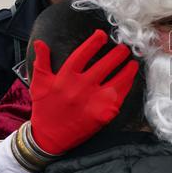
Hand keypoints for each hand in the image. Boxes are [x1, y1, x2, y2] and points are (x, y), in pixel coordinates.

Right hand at [30, 29, 138, 155]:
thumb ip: (41, 61)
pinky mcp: (103, 114)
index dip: (93, 43)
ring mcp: (93, 101)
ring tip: (132, 61)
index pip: (82, 55)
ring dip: (127, 69)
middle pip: (104, 65)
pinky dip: (127, 85)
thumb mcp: (39, 84)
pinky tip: (130, 78)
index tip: (102, 35)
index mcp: (65, 78)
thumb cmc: (44, 108)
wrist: (50, 137)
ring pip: (116, 80)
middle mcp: (80, 88)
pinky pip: (119, 96)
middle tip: (124, 47)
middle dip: (117, 54)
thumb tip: (40, 42)